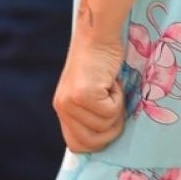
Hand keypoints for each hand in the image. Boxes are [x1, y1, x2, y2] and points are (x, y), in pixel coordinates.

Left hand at [53, 27, 126, 152]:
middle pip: (91, 143)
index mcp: (62, 108)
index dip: (98, 141)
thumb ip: (88, 115)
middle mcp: (62, 107)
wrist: (98, 34)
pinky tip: (111, 80)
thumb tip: (102, 140)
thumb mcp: (89, 92)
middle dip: (110, 130)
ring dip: (116, 109)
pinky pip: (111, 112)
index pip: (76, 145)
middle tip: (115, 106)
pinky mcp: (84, 94)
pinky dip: (118, 98)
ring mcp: (71, 102)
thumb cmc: (100, 60)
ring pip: (104, 126)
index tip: (110, 124)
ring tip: (110, 87)